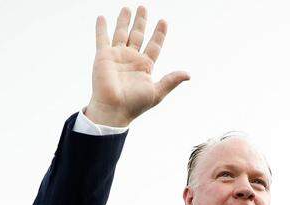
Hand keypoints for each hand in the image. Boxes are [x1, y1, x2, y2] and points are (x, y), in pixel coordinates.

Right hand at [83, 6, 189, 127]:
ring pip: (121, 33)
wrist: (113, 110)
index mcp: (144, 66)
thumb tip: (188, 74)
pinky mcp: (103, 56)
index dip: (159, 33)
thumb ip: (171, 80)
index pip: (154, 45)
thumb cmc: (134, 105)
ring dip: (124, 20)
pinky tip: (101, 18)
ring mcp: (117, 56)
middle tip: (143, 7)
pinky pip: (102, 39)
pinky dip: (101, 28)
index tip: (163, 22)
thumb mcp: (157, 92)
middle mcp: (131, 59)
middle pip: (138, 35)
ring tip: (127, 8)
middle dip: (141, 22)